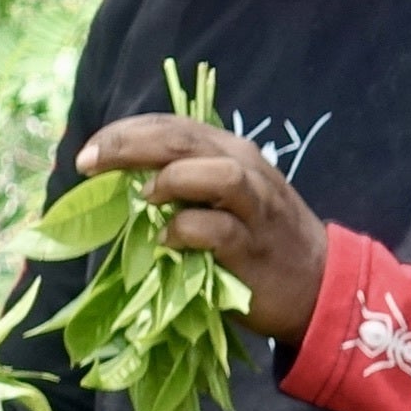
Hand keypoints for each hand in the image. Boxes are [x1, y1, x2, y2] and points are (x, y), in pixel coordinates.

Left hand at [76, 113, 329, 338]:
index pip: (171, 126)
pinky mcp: (254, 249)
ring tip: (142, 198)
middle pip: (182, 140)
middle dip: (129, 146)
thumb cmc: (262, 242)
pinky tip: (166, 241)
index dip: (126, 132)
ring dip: (171, 180)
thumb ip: (185, 185)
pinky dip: (186, 231)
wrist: (321, 284)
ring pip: (215, 172)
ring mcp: (254, 208)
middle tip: (89, 162)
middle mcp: (245, 169)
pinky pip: (218, 230)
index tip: (90, 151)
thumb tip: (124, 186)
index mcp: (230, 151)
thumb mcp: (227, 199)